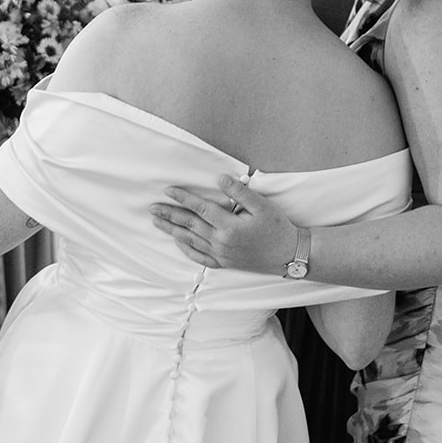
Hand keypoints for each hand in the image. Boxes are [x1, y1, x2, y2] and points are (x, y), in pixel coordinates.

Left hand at [149, 174, 298, 274]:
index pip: (200, 209)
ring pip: (190, 241)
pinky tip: (178, 242)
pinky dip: (186, 249)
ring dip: (172, 230)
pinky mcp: (225, 263)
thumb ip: (240, 192)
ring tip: (157, 222)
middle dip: (169, 214)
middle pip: (189, 225)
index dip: (183, 198)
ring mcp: (221, 255)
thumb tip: (221, 178)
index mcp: (229, 226)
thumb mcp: (262, 206)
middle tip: (152, 207)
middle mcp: (221, 242)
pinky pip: (200, 258)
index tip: (168, 190)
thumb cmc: (278, 229)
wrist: (289, 256)